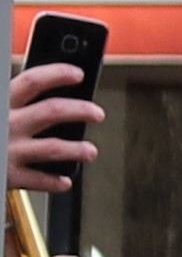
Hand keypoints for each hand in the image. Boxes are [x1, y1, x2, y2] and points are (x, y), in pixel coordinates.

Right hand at [6, 64, 97, 193]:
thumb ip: (9, 98)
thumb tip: (38, 86)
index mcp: (0, 103)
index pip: (32, 80)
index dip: (58, 74)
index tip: (78, 74)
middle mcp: (6, 125)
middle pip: (52, 110)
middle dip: (81, 110)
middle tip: (96, 113)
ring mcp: (7, 151)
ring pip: (53, 147)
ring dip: (77, 149)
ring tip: (90, 150)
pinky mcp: (6, 176)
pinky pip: (37, 181)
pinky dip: (54, 182)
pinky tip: (65, 181)